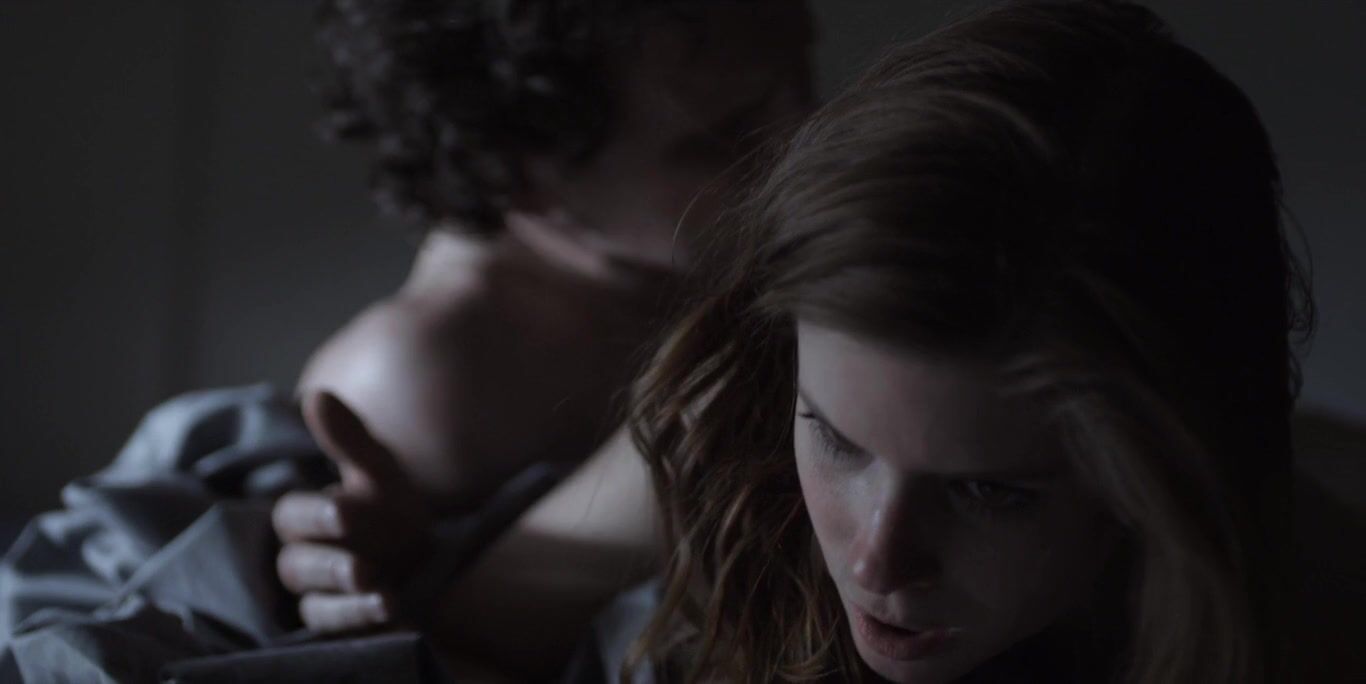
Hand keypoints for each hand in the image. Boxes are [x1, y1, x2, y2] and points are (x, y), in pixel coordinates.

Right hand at [272, 391, 432, 632]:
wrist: (429, 558)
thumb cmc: (391, 511)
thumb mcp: (378, 471)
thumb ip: (348, 439)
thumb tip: (315, 396)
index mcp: (307, 518)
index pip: (293, 516)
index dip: (316, 515)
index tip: (345, 511)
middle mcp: (306, 559)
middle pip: (296, 565)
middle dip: (328, 562)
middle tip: (362, 564)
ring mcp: (321, 596)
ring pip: (313, 603)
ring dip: (345, 597)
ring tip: (377, 585)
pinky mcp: (340, 625)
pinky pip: (336, 630)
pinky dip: (360, 620)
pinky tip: (390, 610)